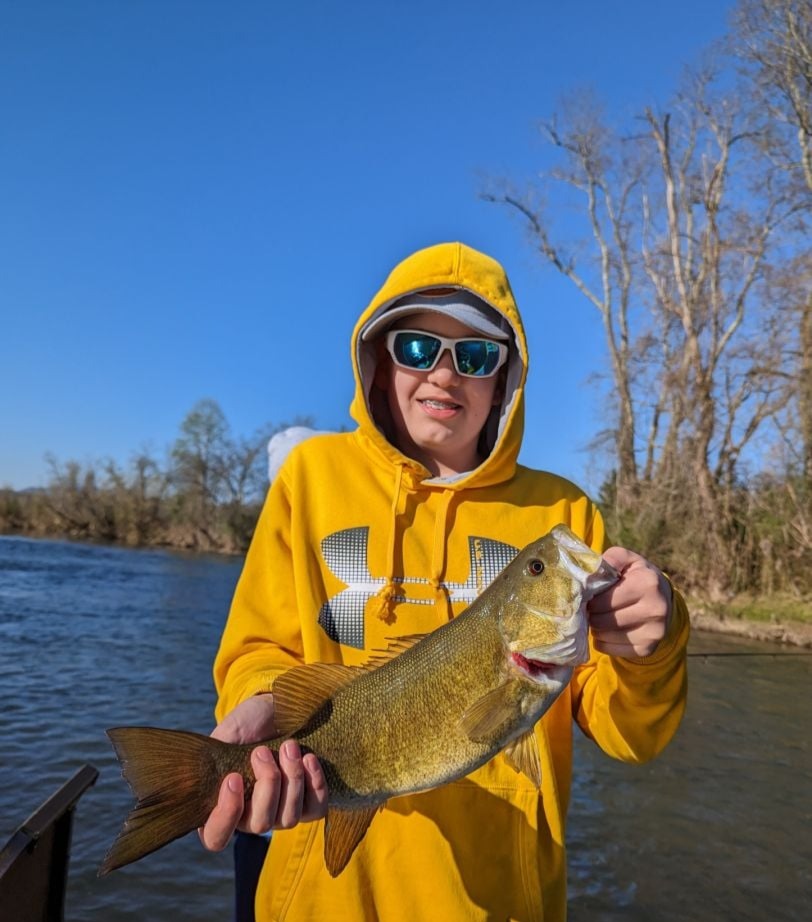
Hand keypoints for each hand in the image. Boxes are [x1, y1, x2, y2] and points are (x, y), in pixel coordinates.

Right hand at [198, 695, 328, 851]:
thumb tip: (216, 773)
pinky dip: (315, 785)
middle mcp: (251, 817)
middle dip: (266, 784)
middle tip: (262, 751)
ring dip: (291, 780)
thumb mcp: (228, 735)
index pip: (216, 836)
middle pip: (260, 825)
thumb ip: (218, 757)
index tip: (234, 778)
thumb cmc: (248, 723)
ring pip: (289, 818)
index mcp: (222, 805)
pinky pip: (315, 809)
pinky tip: (309, 758)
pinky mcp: (307, 802)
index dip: (226, 816)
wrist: (277, 708)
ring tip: (289, 747)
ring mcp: (281, 812)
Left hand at [587, 547, 672, 657]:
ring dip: (595, 627)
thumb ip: (611, 559)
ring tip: (599, 617)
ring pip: (605, 636)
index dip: (591, 598)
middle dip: (591, 613)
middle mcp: (655, 609)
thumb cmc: (637, 576)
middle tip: (591, 608)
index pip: (604, 599)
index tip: (589, 596)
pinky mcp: (648, 649)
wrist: (663, 599)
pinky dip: (602, 641)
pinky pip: (611, 649)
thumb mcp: (627, 560)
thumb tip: (593, 572)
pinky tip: (607, 630)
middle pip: (603, 619)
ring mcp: (653, 632)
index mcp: (648, 583)